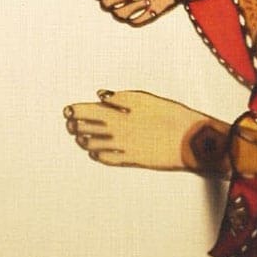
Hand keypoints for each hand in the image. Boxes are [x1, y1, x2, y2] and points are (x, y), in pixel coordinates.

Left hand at [63, 89, 224, 171]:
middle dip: (75, 126)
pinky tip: (94, 154)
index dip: (75, 111)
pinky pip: (108, 160)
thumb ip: (119, 97)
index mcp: (118, 114)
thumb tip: (101, 96)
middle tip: (69, 124)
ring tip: (78, 138)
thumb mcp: (145, 99)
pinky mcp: (132, 160)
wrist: (189, 138)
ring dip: (84, 141)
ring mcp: (122, 148)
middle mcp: (116, 132)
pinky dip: (98, 156)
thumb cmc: (170, 115)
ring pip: (94, 146)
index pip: (87, 111)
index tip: (67, 110)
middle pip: (87, 129)